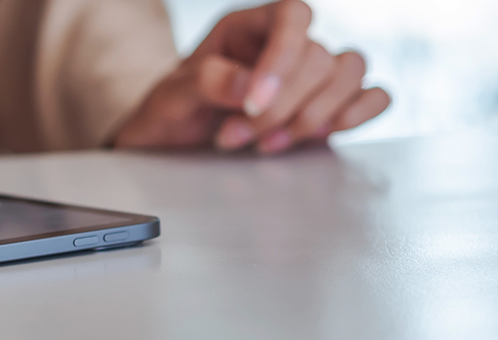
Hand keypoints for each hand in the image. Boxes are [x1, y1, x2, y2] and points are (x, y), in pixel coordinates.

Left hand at [113, 0, 389, 153]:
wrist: (173, 142)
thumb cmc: (171, 110)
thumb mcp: (171, 96)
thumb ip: (203, 83)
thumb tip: (248, 85)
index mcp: (248, 27)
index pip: (292, 15)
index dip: (283, 57)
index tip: (253, 103)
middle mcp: (285, 44)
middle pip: (319, 57)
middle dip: (281, 108)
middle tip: (236, 136)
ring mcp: (311, 74)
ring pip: (350, 72)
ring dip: (315, 116)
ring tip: (266, 145)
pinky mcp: (329, 106)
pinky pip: (374, 95)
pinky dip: (360, 113)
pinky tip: (325, 134)